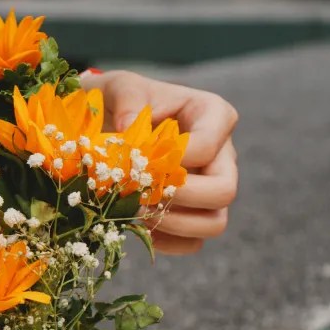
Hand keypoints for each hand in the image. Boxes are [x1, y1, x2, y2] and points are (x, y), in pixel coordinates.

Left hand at [80, 70, 238, 253]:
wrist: (104, 122)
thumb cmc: (118, 101)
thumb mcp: (120, 87)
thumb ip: (129, 97)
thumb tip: (131, 127)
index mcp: (211, 115)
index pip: (209, 145)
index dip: (175, 159)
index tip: (141, 160)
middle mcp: (220, 154)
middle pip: (225, 190)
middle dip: (181, 198)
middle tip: (143, 193)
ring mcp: (209, 187)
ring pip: (215, 222)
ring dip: (175, 224)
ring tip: (139, 212)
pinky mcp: (193, 213)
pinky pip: (193, 242)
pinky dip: (167, 242)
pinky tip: (139, 227)